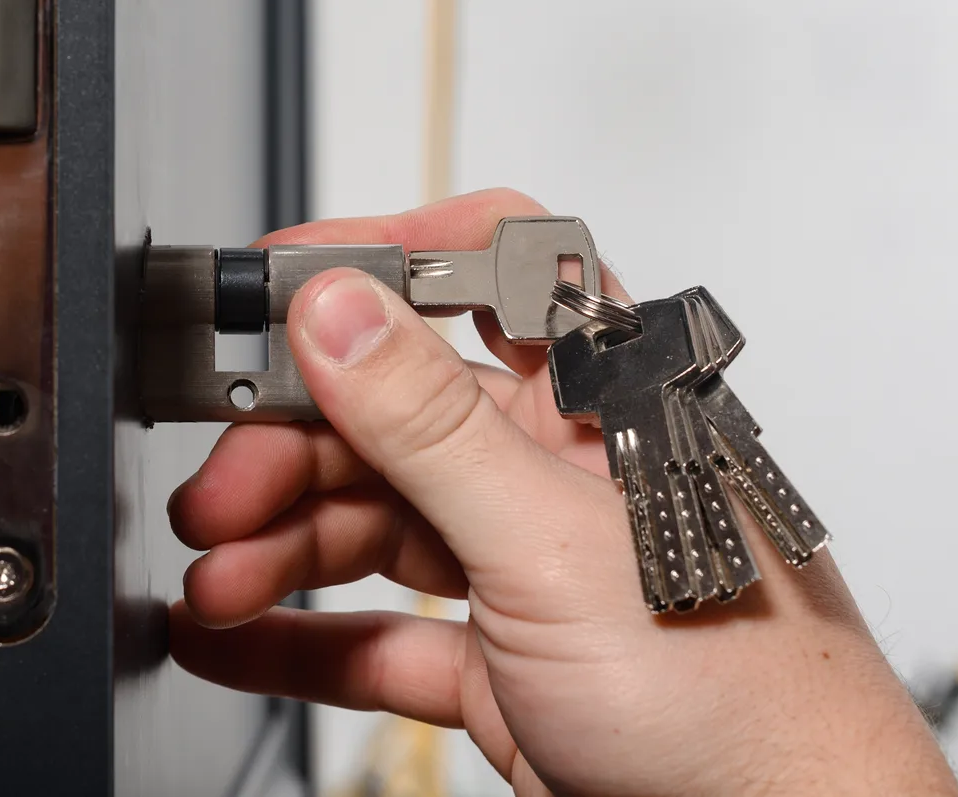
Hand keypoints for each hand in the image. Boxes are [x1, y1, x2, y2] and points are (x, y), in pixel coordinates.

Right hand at [168, 189, 957, 796]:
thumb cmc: (742, 698)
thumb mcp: (554, 542)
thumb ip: (431, 425)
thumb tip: (336, 309)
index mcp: (602, 400)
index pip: (487, 274)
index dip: (381, 259)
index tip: (274, 282)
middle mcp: (559, 470)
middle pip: (393, 412)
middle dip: (291, 445)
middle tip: (216, 489)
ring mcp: (526, 567)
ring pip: (374, 522)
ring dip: (280, 546)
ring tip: (215, 580)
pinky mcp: (503, 663)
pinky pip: (376, 631)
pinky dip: (300, 637)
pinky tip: (233, 636)